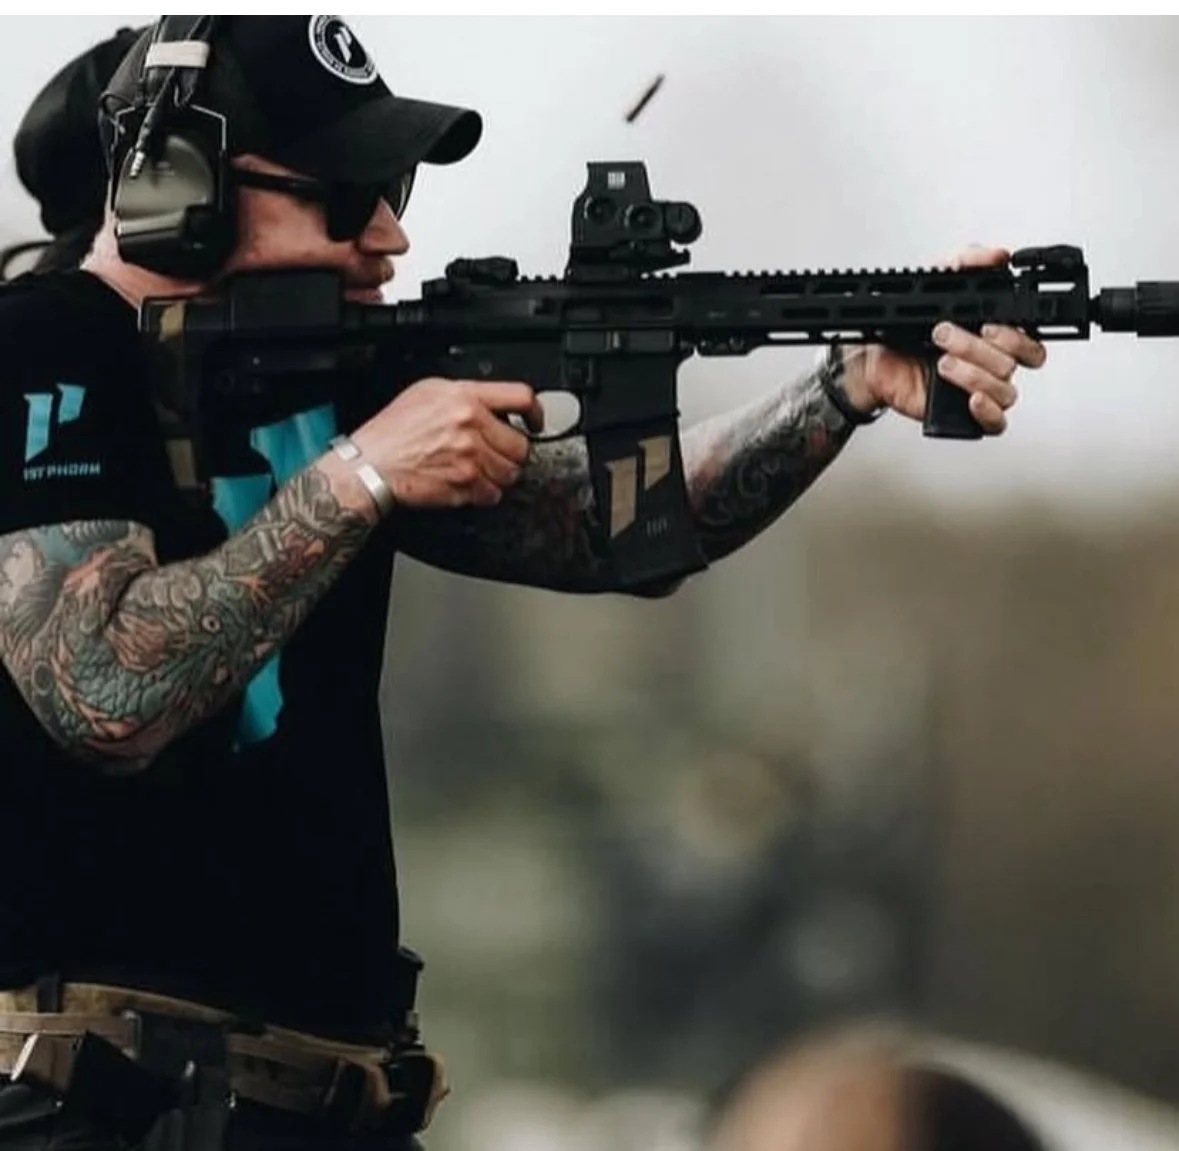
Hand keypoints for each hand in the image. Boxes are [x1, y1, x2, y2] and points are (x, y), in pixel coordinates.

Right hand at [353, 377, 543, 507]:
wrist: (370, 466)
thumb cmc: (391, 432)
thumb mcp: (426, 393)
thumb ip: (463, 395)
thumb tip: (491, 404)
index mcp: (464, 397)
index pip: (520, 397)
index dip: (536, 411)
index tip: (535, 421)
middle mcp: (471, 425)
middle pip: (520, 444)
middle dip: (511, 452)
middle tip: (495, 454)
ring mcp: (470, 457)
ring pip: (511, 472)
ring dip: (499, 475)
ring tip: (479, 470)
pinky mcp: (466, 485)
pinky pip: (493, 494)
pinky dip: (484, 493)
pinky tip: (468, 484)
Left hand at [841, 245, 1048, 434]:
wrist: (871, 360)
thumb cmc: (904, 326)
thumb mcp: (932, 282)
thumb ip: (965, 261)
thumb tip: (997, 255)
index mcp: (995, 331)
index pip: (1030, 335)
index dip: (1017, 330)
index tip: (986, 322)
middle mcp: (993, 360)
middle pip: (1017, 359)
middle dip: (981, 346)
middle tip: (945, 335)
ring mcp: (982, 388)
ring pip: (1005, 387)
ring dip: (972, 372)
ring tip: (940, 360)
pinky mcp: (966, 414)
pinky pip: (996, 423)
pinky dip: (988, 411)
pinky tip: (971, 398)